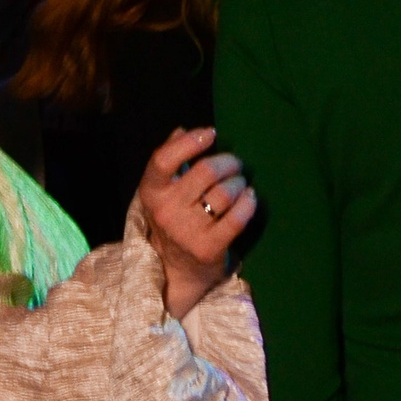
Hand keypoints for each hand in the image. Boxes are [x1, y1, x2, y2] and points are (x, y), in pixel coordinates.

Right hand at [138, 126, 256, 321]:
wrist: (175, 271)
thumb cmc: (173, 221)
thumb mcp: (162, 192)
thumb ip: (170, 160)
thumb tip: (181, 129)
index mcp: (151, 193)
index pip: (163, 160)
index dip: (189, 142)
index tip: (210, 133)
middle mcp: (166, 211)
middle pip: (205, 172)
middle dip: (228, 162)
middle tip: (235, 164)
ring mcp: (187, 231)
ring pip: (224, 193)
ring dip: (239, 183)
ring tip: (240, 184)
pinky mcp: (209, 248)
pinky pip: (237, 217)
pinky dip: (248, 203)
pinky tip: (249, 198)